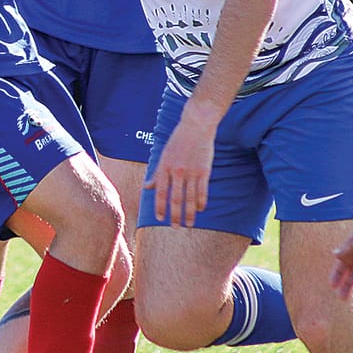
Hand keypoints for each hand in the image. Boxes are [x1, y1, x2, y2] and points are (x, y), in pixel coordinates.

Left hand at [149, 107, 216, 225]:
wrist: (196, 125)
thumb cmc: (178, 140)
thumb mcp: (163, 155)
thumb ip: (156, 173)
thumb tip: (147, 188)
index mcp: (164, 167)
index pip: (160, 193)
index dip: (160, 207)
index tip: (160, 219)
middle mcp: (177, 171)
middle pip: (176, 199)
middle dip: (175, 215)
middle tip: (176, 227)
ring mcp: (192, 171)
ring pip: (190, 198)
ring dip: (190, 213)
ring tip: (189, 224)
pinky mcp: (204, 170)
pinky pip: (203, 190)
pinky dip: (201, 202)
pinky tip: (201, 209)